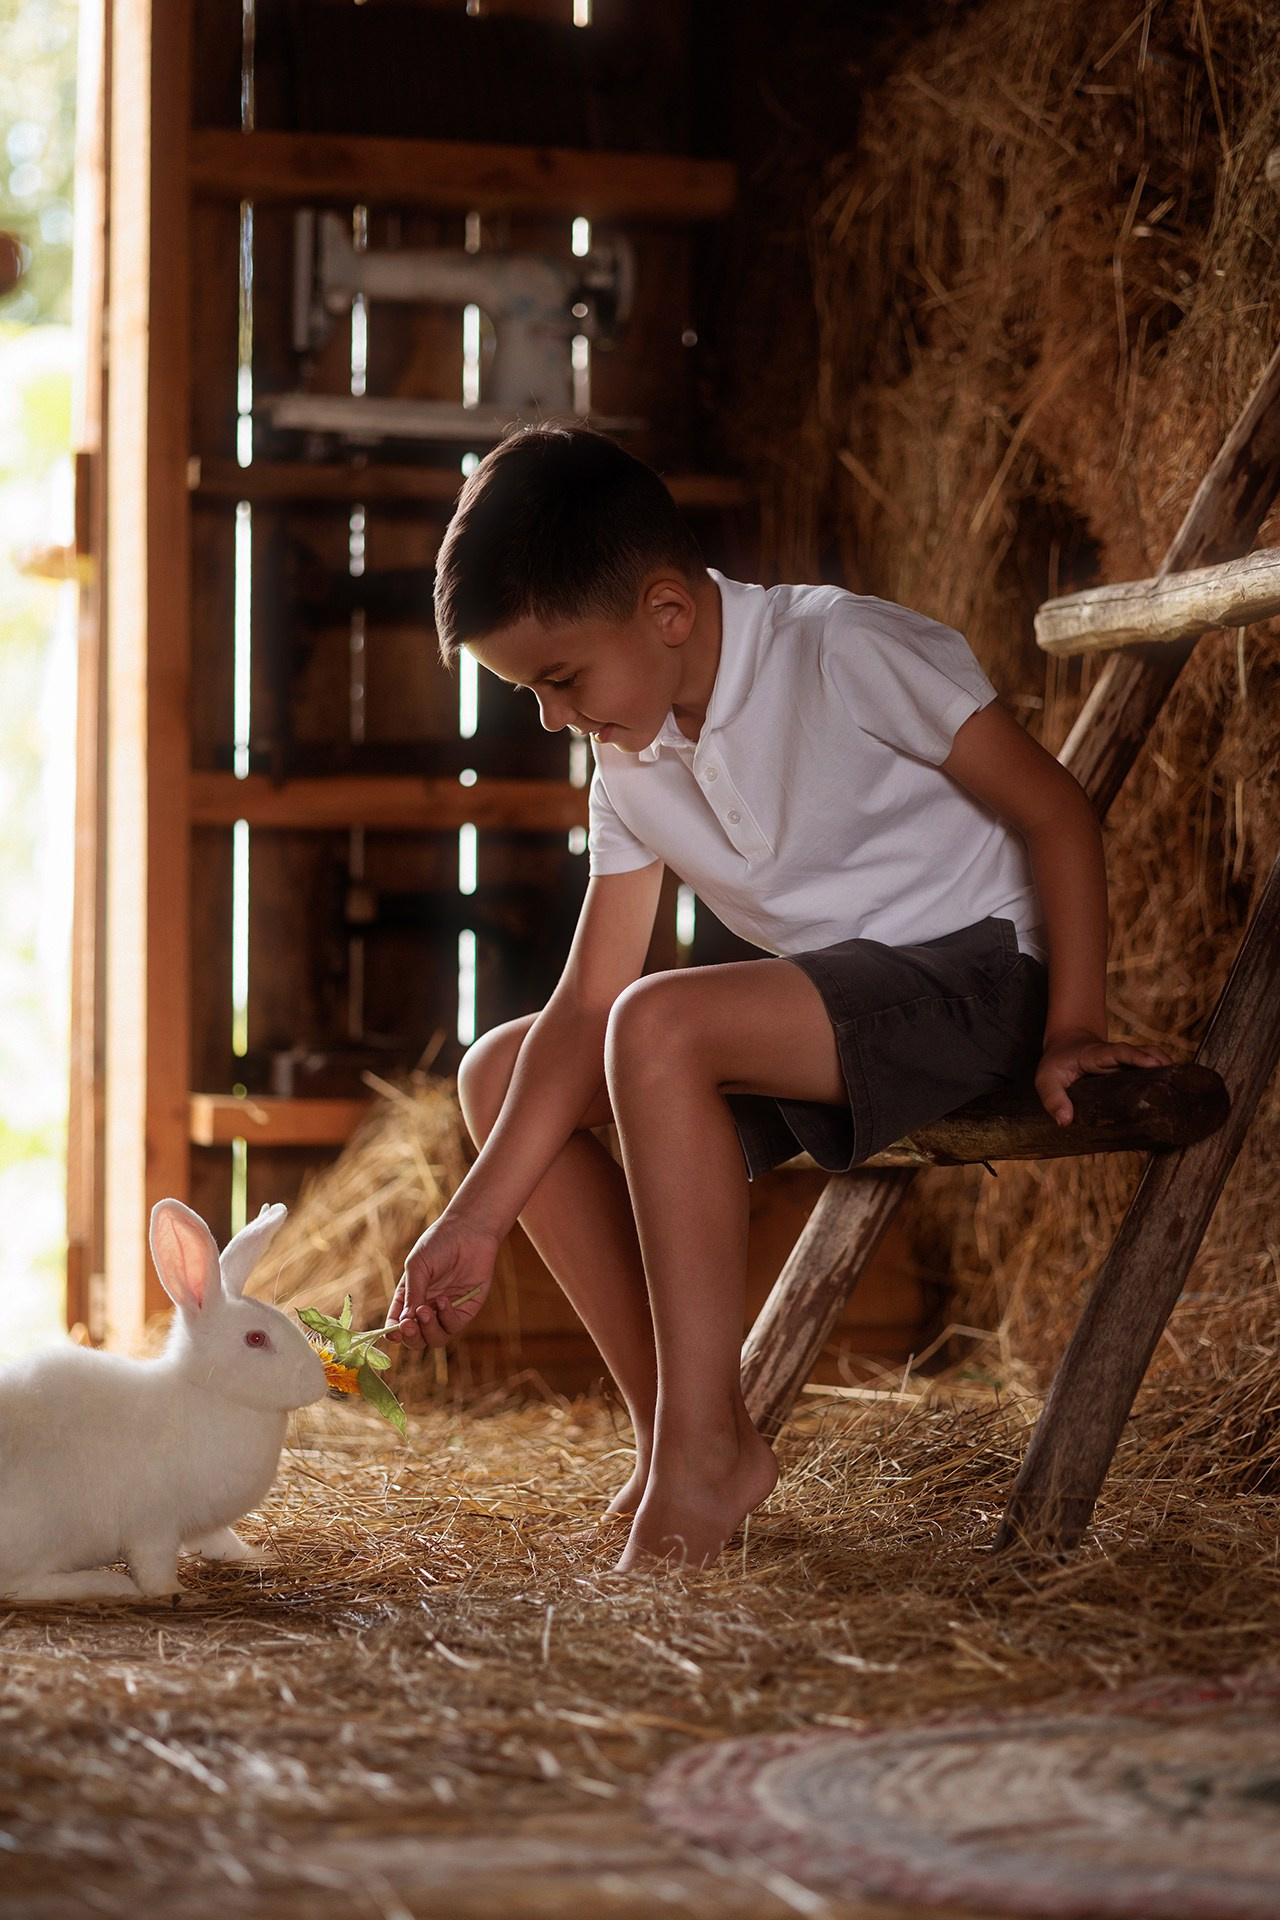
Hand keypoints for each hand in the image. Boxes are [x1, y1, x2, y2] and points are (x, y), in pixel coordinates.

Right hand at [385, 1214, 499, 1350]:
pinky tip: (444, 1300)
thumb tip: (404, 1322)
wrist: (469, 1231)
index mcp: (409, 1297)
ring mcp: (446, 1311)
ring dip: (428, 1330)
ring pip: (435, 1338)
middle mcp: (426, 1308)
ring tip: (425, 1309)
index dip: (394, 1334)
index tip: (394, 1333)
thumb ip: (412, 1294)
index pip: (398, 1324)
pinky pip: (453, 1326)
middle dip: (411, 1336)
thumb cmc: (439, 1243)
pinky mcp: (466, 1310)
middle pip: (416, 1338)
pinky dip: (446, 1318)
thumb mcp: (418, 1266)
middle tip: (409, 1324)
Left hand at [1035, 1028, 1171, 1125]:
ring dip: (1169, 1072)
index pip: (1120, 1052)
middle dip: (1164, 1065)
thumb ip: (1053, 1099)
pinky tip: (1175, 1098)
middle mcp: (1117, 1056)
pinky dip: (1165, 1080)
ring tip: (1185, 1093)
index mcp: (1097, 1054)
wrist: (1066, 1043)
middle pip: (1147, 1054)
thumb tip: (1065, 1122)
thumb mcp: (1046, 1080)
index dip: (1138, 1056)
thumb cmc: (1056, 1063)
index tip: (1155, 1064)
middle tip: (1181, 1083)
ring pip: (1154, 1061)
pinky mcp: (1132, 1070)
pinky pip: (1151, 1071)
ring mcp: (1127, 1062)